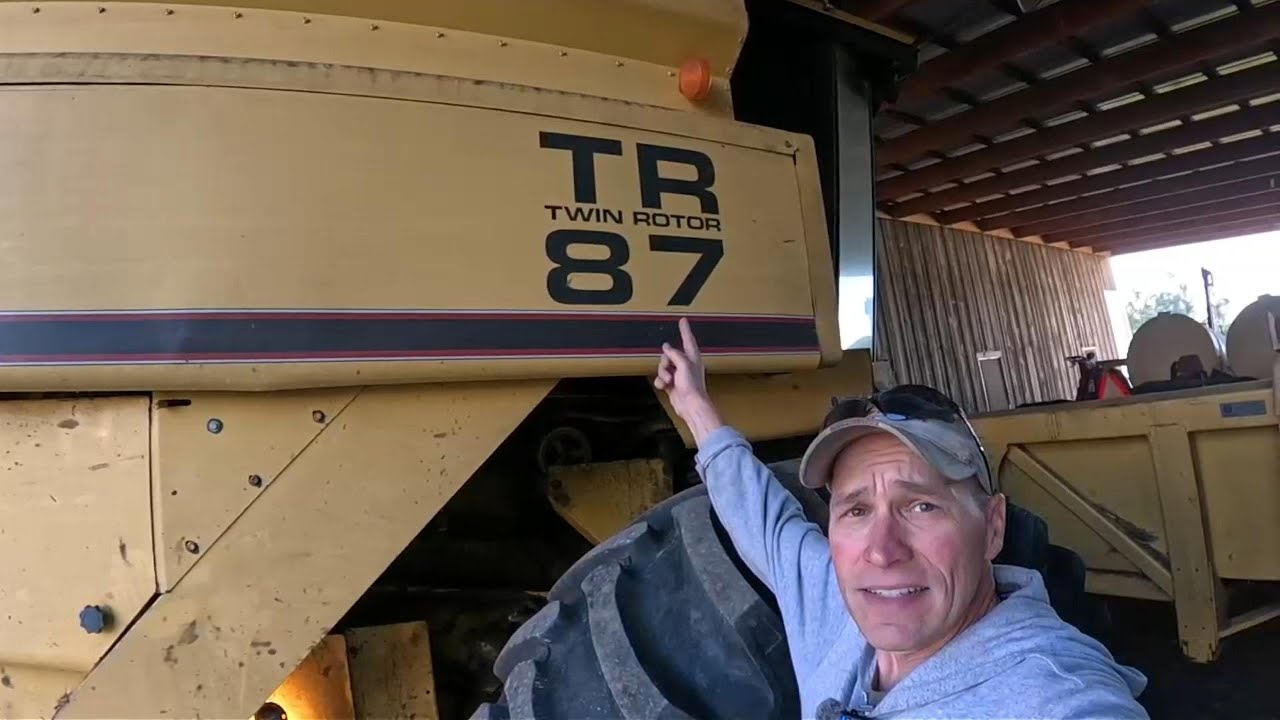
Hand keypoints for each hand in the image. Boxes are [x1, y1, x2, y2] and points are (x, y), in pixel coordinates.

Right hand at [654, 318, 723, 444]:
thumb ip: (674, 354)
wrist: (690, 405)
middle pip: (669, 354)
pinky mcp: (672, 384)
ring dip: (663, 373)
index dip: (685, 329)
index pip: (688, 339)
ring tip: (669, 380)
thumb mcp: (683, 364)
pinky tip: (665, 386)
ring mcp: (679, 375)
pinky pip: (661, 378)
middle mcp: (686, 365)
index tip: (683, 320)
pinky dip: (661, 382)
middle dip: (665, 362)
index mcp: (693, 357)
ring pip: (663, 366)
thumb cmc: (692, 386)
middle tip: (669, 369)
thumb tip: (667, 347)